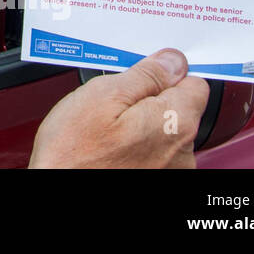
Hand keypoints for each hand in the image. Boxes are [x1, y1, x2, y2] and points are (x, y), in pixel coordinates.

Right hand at [28, 50, 209, 167]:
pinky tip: (109, 149)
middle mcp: (182, 151)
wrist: (60, 192)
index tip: (141, 73)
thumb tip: (171, 61)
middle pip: (177, 108)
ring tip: (105, 130)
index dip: (164, 72)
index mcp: (175, 121)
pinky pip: (153, 154)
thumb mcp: (102, 95)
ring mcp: (171, 172)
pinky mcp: (156, 183)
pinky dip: (135, 148)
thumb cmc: (74, 154)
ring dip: (140, 126)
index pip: (193, 81)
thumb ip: (145, 75)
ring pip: (163, 132)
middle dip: (148, 100)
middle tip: (111, 103)